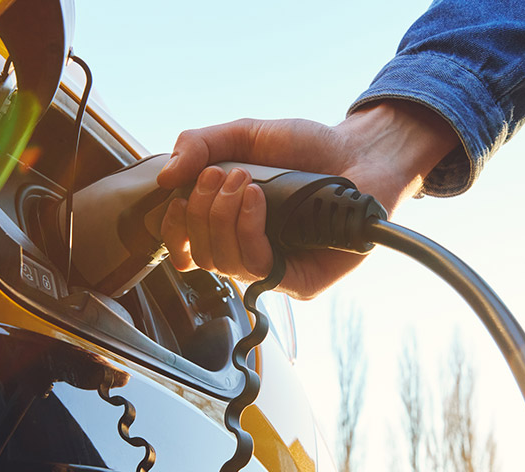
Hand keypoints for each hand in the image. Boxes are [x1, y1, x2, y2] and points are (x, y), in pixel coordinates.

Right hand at [154, 101, 457, 298]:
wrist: (359, 151)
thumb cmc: (306, 147)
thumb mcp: (244, 135)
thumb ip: (200, 145)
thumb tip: (165, 178)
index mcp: (229, 226)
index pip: (185, 248)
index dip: (173, 229)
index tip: (177, 197)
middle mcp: (249, 252)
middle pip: (199, 255)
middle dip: (201, 211)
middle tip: (221, 175)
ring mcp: (275, 269)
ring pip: (223, 264)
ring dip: (222, 217)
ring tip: (244, 182)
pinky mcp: (300, 282)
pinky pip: (259, 268)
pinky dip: (247, 230)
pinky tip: (257, 199)